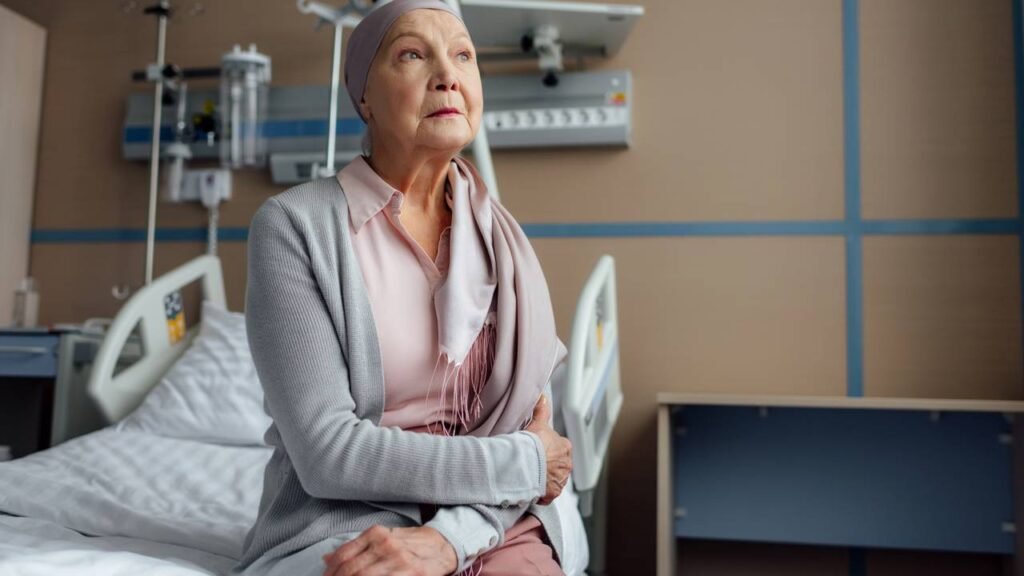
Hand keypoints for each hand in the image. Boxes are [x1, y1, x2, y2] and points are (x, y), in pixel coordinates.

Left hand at [322, 525, 456, 575]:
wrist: (442, 545)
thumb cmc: (410, 543)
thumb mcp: (382, 538)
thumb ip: (356, 548)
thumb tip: (326, 559)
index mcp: (376, 534)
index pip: (343, 555)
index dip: (331, 571)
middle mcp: (386, 545)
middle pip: (351, 570)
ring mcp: (399, 561)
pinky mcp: (413, 573)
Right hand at [524, 395, 572, 504]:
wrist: (527, 463)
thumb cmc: (533, 443)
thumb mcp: (538, 423)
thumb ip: (541, 410)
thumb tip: (543, 397)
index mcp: (565, 447)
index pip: (559, 448)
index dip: (548, 448)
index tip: (538, 450)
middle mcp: (567, 465)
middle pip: (558, 465)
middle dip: (548, 465)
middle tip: (533, 463)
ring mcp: (560, 480)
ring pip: (553, 479)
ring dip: (545, 479)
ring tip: (531, 476)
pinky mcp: (553, 493)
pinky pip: (548, 494)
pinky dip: (541, 493)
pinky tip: (532, 488)